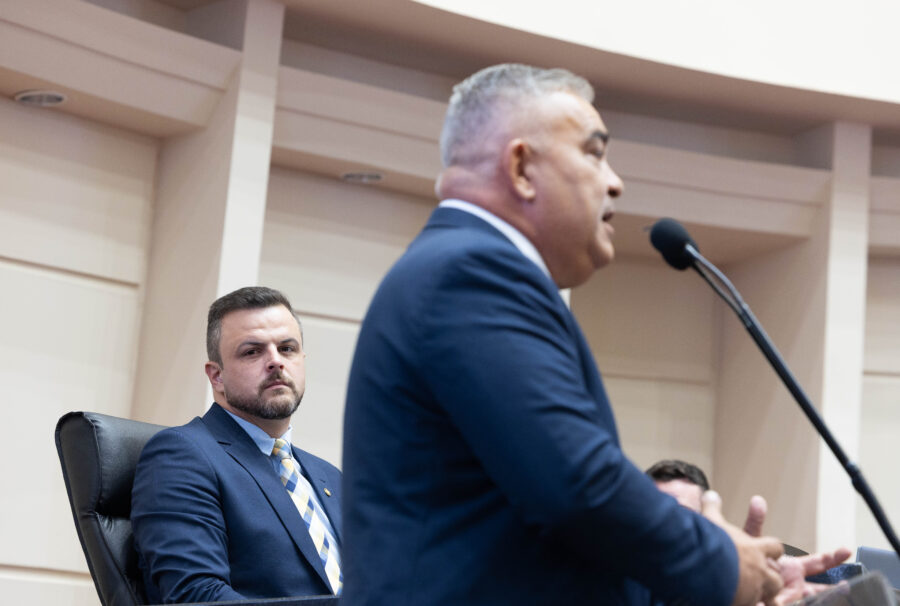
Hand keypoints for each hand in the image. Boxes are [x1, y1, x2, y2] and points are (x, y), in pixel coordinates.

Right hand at [702, 491, 783, 605]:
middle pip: (776, 575)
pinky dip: (753, 603)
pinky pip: (757, 604)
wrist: (709, 566)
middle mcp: (760, 568)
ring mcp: (756, 587)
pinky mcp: (748, 601)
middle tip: (767, 577)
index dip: (773, 550)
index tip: (771, 552)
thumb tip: (710, 494)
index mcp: (754, 548)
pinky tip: (747, 602)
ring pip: (772, 591)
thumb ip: (713, 508)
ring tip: (760, 596)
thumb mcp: (712, 522)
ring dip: (767, 593)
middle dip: (773, 576)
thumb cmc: (713, 543)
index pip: (774, 547)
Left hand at [739, 494, 851, 605]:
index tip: (846, 550)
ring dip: (815, 597)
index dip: (833, 557)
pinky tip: (785, 600)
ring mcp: (788, 594)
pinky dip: (787, 601)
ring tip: (832, 595)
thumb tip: (757, 501)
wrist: (733, 574)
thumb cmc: (745, 558)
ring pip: (807, 599)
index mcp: (794, 567)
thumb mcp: (752, 539)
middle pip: (820, 586)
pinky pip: (786, 602)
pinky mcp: (778, 601)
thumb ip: (756, 522)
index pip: (818, 562)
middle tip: (847, 585)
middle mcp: (795, 582)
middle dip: (833, 585)